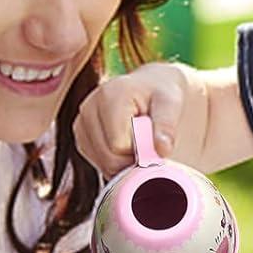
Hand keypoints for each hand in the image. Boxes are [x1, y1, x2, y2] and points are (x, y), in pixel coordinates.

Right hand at [74, 62, 199, 174]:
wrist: (149, 88)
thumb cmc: (161, 94)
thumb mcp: (171, 104)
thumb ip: (167, 126)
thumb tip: (163, 150)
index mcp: (109, 96)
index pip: (120, 145)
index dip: (142, 151)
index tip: (155, 139)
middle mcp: (87, 108)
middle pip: (109, 158)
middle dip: (134, 158)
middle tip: (149, 142)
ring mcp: (81, 124)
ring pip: (103, 164)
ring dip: (126, 161)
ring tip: (139, 140)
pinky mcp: (81, 137)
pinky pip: (99, 164)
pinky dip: (117, 162)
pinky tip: (128, 146)